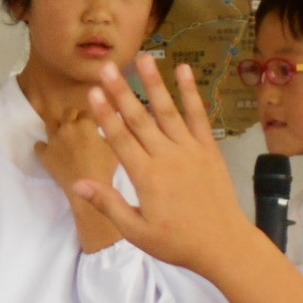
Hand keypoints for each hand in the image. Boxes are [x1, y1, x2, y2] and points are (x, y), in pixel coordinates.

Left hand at [34, 109, 116, 194]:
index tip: (93, 126)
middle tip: (79, 127)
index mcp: (85, 124)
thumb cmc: (104, 168)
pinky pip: (38, 145)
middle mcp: (67, 127)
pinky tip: (49, 150)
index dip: (91, 119)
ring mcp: (53, 140)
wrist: (87, 188)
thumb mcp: (113, 147)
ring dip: (57, 126)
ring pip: (50, 123)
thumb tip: (102, 129)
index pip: (87, 112)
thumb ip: (107, 133)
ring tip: (63, 134)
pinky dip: (43, 147)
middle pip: (68, 112)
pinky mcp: (44, 154)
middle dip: (74, 116)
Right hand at [73, 54, 257, 280]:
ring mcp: (190, 150)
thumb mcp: (137, 231)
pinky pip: (199, 116)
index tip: (92, 92)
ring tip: (143, 58)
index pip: (120, 139)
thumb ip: (108, 204)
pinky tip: (185, 71)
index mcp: (146, 177)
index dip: (105, 115)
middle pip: (139, 118)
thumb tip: (78, 184)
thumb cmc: (177, 242)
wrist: (223, 244)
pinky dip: (191, 94)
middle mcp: (167, 157)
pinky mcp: (209, 149)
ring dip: (154, 83)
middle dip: (121, 91)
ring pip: (167, 111)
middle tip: (107, 66)